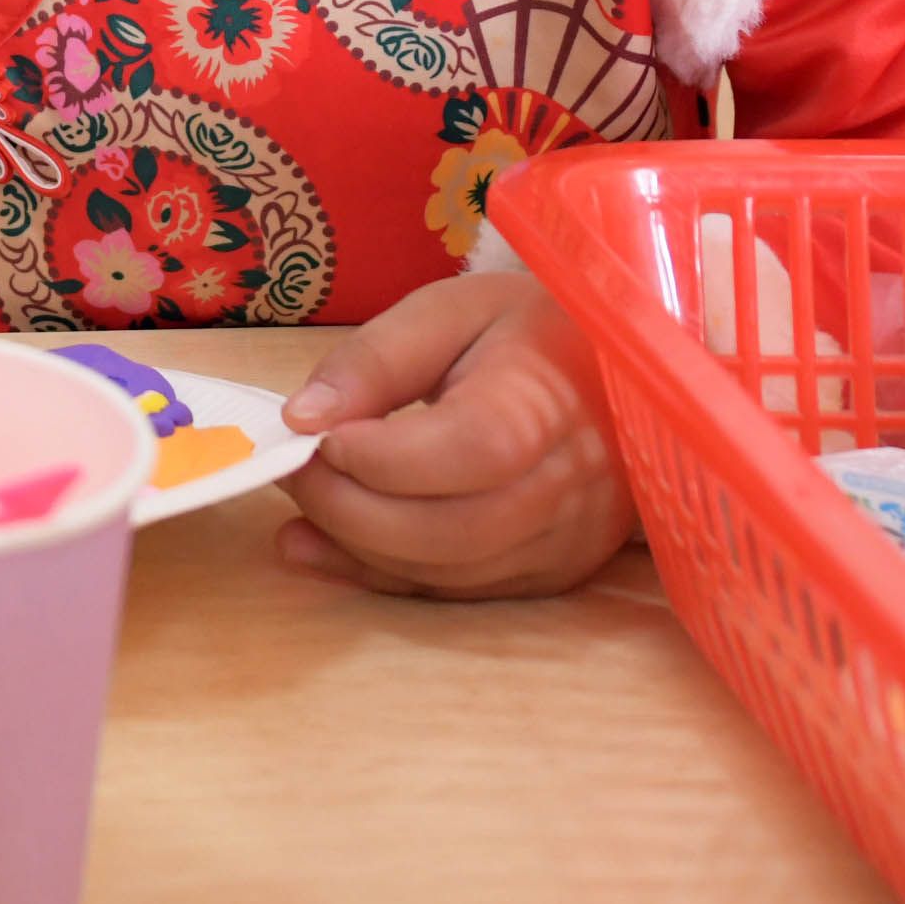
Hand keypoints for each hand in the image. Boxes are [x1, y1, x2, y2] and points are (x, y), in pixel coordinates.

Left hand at [270, 272, 634, 598]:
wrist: (612, 377)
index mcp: (549, 401)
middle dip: (350, 509)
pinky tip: (323, 545)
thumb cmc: (525, 334)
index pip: (474, 450)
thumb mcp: (448, 313)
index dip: (385, 458)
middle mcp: (571, 482)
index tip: (321, 437)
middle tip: (293, 470)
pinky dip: (380, 574)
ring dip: (356, 547)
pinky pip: (456, 590)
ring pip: (448, 570)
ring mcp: (567, 539)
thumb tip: (302, 417)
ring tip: (302, 500)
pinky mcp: (551, 572)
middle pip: (453, 528)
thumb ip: (376, 360)